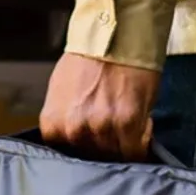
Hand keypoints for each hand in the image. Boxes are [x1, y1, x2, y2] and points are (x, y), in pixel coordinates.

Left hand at [39, 53, 160, 161]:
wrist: (115, 35)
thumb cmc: (88, 58)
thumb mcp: (60, 92)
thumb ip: (66, 119)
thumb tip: (75, 138)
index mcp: (54, 123)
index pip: (67, 156)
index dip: (84, 149)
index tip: (94, 143)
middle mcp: (74, 129)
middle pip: (91, 159)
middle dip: (103, 149)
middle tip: (114, 134)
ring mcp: (100, 128)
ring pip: (114, 157)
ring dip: (123, 146)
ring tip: (128, 126)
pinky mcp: (127, 123)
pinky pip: (135, 151)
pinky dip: (141, 145)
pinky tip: (141, 128)